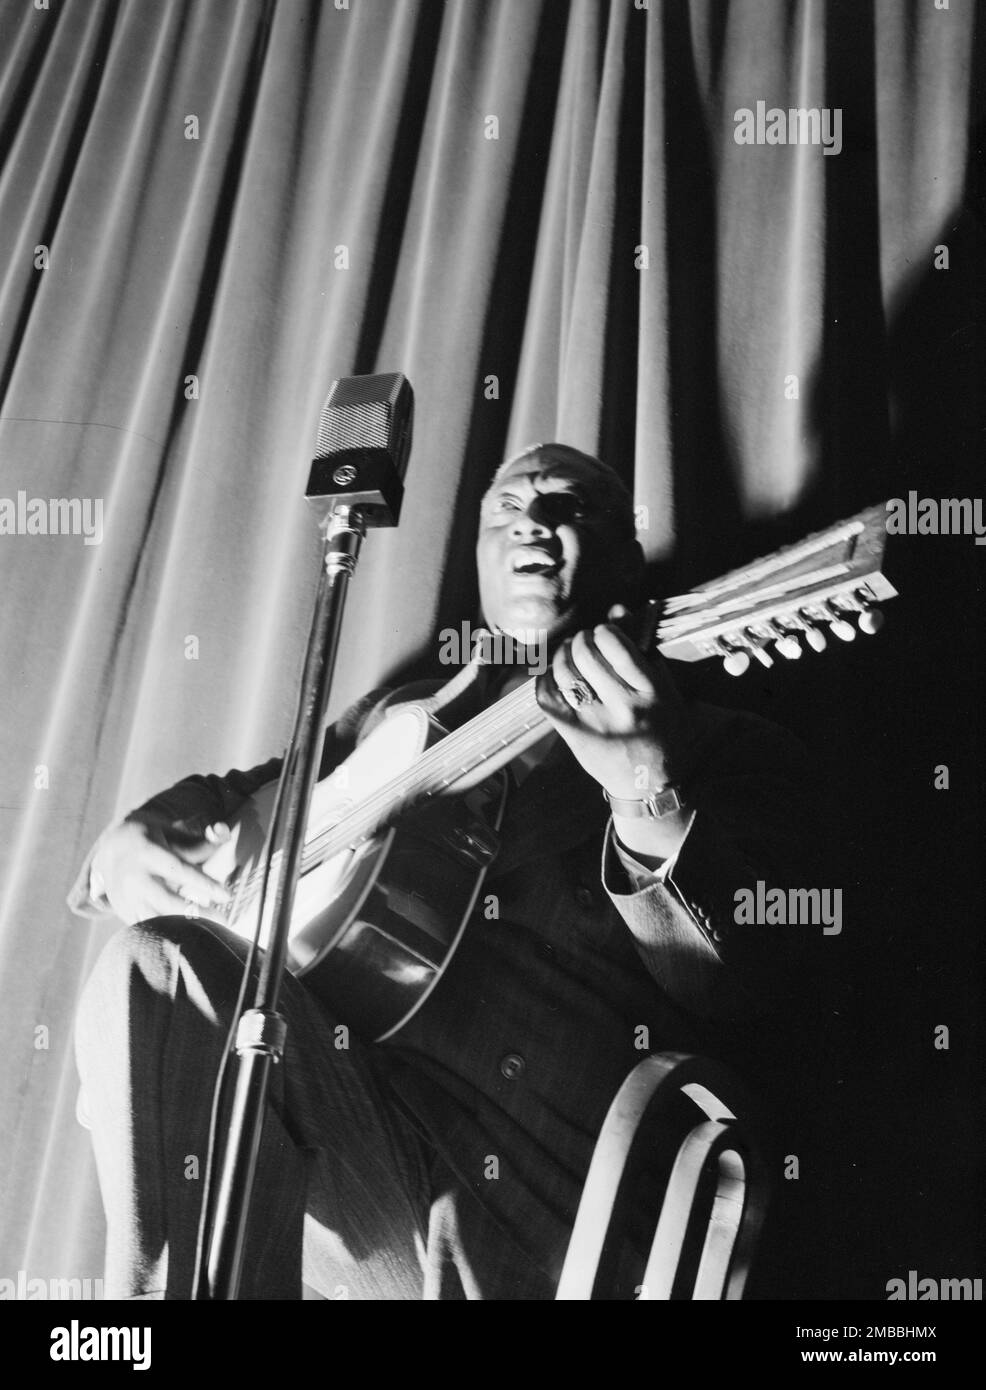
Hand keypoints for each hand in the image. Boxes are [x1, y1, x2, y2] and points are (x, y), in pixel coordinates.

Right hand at [90, 819, 232, 925]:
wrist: (110, 848)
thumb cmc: (151, 838)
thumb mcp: (171, 834)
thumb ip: (198, 841)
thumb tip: (225, 833)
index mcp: (148, 852)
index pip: (180, 870)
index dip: (204, 883)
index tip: (226, 895)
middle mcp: (134, 876)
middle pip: (167, 901)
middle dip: (196, 912)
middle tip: (223, 920)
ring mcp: (125, 896)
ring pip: (155, 917)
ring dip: (181, 925)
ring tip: (207, 929)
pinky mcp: (123, 910)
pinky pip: (146, 925)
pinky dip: (166, 931)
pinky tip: (187, 933)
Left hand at [535, 610, 690, 799]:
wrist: (648, 785)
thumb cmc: (661, 730)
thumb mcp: (665, 690)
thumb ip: (643, 649)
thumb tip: (617, 610)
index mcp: (651, 692)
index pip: (616, 645)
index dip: (604, 631)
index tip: (604, 633)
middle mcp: (623, 707)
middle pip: (585, 654)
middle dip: (581, 639)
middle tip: (584, 641)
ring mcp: (595, 723)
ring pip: (563, 672)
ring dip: (562, 654)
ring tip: (569, 653)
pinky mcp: (574, 735)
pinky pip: (547, 696)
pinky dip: (545, 678)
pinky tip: (553, 674)